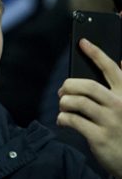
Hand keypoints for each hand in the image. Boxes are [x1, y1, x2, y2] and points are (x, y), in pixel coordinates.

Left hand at [57, 38, 121, 178]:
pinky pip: (71, 119)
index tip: (83, 42)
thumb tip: (121, 61)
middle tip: (63, 92)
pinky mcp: (99, 137)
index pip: (112, 68)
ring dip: (63, 103)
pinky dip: (62, 118)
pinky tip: (63, 121)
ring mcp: (110, 121)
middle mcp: (120, 105)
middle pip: (86, 85)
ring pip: (75, 102)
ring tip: (64, 108)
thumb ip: (120, 87)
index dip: (96, 53)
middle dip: (68, 86)